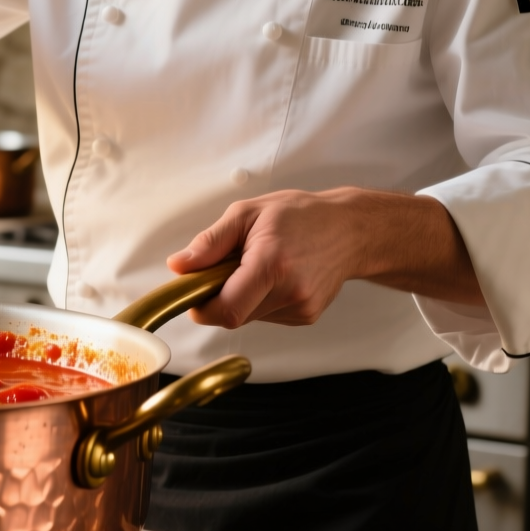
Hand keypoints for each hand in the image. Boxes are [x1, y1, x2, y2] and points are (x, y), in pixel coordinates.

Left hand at [167, 188, 483, 328]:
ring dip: (241, 298)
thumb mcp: (247, 214)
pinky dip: (260, 300)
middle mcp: (290, 291)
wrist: (351, 229)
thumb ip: (210, 243)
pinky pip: (267, 316)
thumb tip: (178, 266)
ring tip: (258, 266)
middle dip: (219, 297)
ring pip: (249, 317)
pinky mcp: (307, 316)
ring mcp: (301, 308)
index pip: (225, 310)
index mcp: (271, 264)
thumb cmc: (299, 215)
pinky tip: (276, 277)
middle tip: (227, 268)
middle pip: (233, 316)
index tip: (195, 291)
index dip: (202, 307)